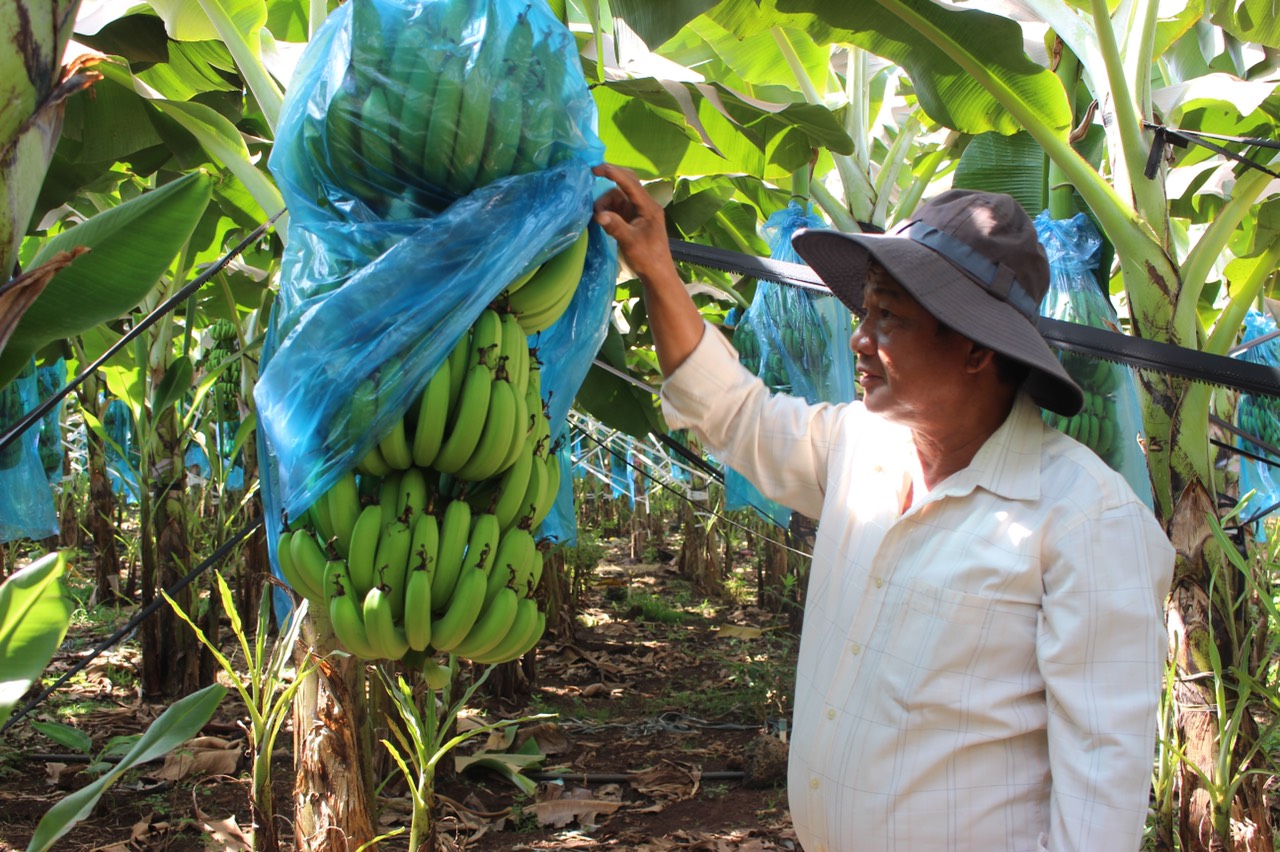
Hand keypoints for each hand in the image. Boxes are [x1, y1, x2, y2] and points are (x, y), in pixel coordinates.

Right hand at [592, 163, 675, 283]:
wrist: (657, 274)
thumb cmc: (648, 258)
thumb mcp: (630, 242)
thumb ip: (615, 226)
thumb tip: (598, 214)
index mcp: (648, 207)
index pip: (630, 183)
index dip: (613, 173)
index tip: (595, 169)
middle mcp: (644, 205)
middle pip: (626, 182)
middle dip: (609, 180)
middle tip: (592, 175)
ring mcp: (638, 211)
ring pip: (618, 196)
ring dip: (605, 202)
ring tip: (597, 216)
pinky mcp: (632, 218)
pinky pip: (617, 206)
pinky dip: (607, 209)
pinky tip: (600, 218)